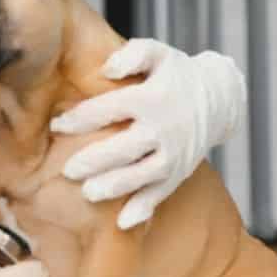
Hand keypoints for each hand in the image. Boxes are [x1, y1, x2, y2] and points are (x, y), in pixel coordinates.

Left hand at [50, 40, 245, 229]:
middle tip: (68, 170)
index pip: (109, 109)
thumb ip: (133, 54)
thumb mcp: (159, 53)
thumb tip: (107, 69)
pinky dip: (144, 209)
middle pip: (124, 148)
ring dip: (115, 186)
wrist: (220, 98)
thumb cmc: (177, 74)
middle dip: (94, 160)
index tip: (56, 125)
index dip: (79, 118)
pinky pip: (161, 193)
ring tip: (88, 193)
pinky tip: (123, 223)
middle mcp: (163, 128)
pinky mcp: (179, 172)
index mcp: (151, 97)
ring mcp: (173, 153)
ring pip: (142, 175)